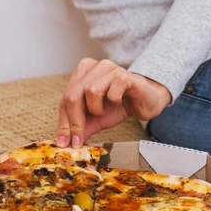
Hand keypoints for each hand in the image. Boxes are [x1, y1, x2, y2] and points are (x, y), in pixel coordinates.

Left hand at [56, 58, 171, 147]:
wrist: (146, 102)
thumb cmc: (120, 106)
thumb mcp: (96, 119)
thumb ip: (81, 127)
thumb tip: (66, 142)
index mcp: (82, 74)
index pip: (65, 100)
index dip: (64, 123)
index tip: (64, 143)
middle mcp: (94, 68)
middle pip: (73, 95)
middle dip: (74, 122)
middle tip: (78, 140)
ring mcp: (110, 69)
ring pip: (91, 91)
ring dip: (97, 108)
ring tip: (105, 110)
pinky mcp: (125, 75)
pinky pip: (112, 91)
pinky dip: (114, 101)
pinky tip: (120, 101)